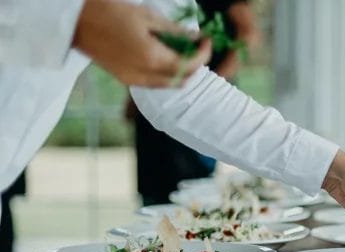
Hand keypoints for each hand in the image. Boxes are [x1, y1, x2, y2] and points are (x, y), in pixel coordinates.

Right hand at [73, 0, 211, 86]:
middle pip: (182, 80)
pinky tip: (165, 57)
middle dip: (195, 65)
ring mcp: (133, 80)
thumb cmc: (109, 11)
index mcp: (151, 58)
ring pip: (168, 85)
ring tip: (182, 51)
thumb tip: (196, 38)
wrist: (74, 20)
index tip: (207, 40)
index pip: (189, 65)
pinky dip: (166, 74)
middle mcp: (144, 74)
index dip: (203, 54)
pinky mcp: (124, 79)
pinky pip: (154, 83)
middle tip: (197, 47)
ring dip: (181, 72)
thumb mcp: (147, 16)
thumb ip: (174, 32)